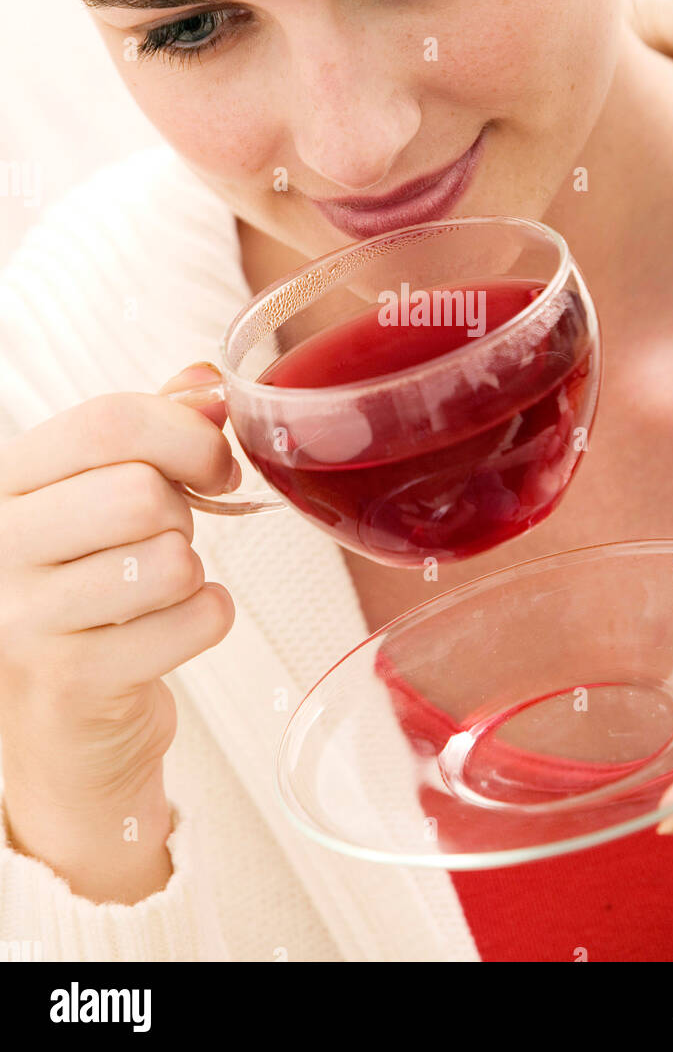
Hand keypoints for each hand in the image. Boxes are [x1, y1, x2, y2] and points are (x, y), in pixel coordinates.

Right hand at [0, 363, 238, 900]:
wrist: (64, 728)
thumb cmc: (87, 593)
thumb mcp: (99, 495)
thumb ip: (150, 430)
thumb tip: (209, 384)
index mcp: (4, 483)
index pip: (107, 422)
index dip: (187, 433)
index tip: (212, 461)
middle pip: (139, 491)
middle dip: (185, 511)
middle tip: (174, 534)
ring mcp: (23, 620)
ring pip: (169, 560)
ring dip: (190, 571)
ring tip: (160, 585)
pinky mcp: (70, 683)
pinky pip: (192, 621)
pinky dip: (207, 618)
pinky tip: (173, 628)